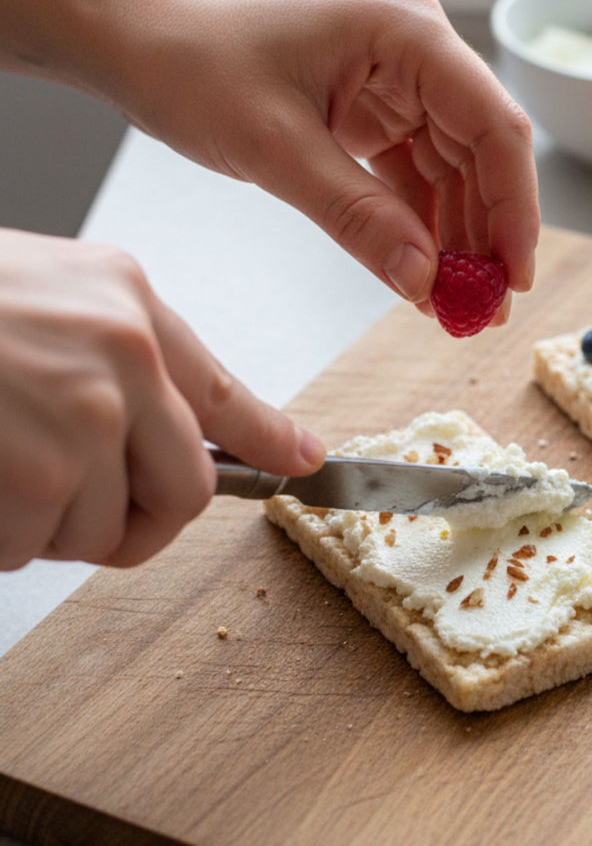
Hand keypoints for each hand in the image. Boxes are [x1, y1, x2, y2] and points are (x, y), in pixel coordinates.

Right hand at [0, 230, 324, 569]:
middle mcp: (121, 355)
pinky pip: (31, 547)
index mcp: (129, 308)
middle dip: (137, 522)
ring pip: (102, 531)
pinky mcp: (32, 471)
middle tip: (82, 509)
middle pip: (184, 493)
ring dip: (45, 526)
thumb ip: (130, 361)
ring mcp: (79, 414)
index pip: (226, 396)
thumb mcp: (56, 298)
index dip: (271, 440)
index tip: (305, 463)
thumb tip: (211, 428)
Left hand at [93, 0, 540, 321]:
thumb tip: (424, 282)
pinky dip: (419, 231)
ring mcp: (399, 86)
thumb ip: (357, 217)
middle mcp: (416, 54)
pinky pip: (416, 182)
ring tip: (455, 308)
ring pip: (455, 176)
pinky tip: (423, 278)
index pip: (494, 127)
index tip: (513, 278)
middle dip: (486, 236)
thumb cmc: (193, 61)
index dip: (515, 209)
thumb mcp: (277, 148)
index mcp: (407, 33)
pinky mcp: (376, 116)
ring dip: (455, 242)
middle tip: (483, 310)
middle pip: (483, 156)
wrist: (137, 41)